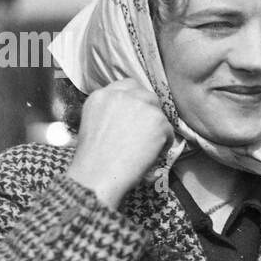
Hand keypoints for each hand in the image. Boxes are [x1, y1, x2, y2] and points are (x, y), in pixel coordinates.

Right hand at [67, 79, 171, 208]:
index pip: (127, 86)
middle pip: (146, 95)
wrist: (98, 175)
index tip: (138, 115)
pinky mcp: (157, 120)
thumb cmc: (93, 160)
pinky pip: (169, 132)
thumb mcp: (92, 125)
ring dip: (156, 130)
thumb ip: (110, 113)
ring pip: (159, 114)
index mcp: (101, 96)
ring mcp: (141, 105)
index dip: (135, 101)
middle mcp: (121, 95)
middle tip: (148, 133)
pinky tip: (149, 157)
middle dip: (149, 113)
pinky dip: (163, 145)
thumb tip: (131, 118)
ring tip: (144, 150)